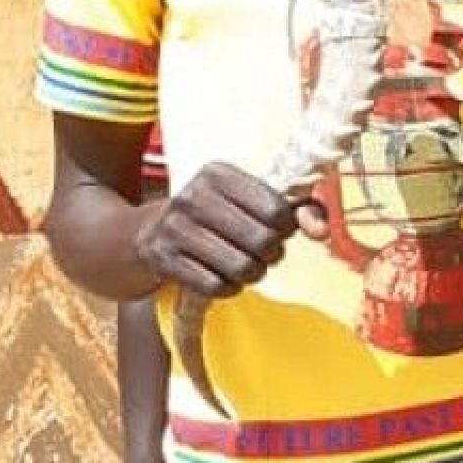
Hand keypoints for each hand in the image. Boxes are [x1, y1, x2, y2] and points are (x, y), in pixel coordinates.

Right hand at [132, 162, 319, 299]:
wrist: (139, 236)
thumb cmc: (213, 218)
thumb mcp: (248, 201)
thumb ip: (297, 211)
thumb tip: (323, 230)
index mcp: (218, 174)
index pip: (278, 209)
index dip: (286, 228)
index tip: (276, 230)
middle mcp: (193, 195)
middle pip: (263, 241)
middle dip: (271, 254)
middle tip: (261, 253)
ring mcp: (173, 228)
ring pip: (243, 267)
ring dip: (252, 273)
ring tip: (243, 264)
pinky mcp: (161, 259)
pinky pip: (216, 286)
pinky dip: (228, 288)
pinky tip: (220, 277)